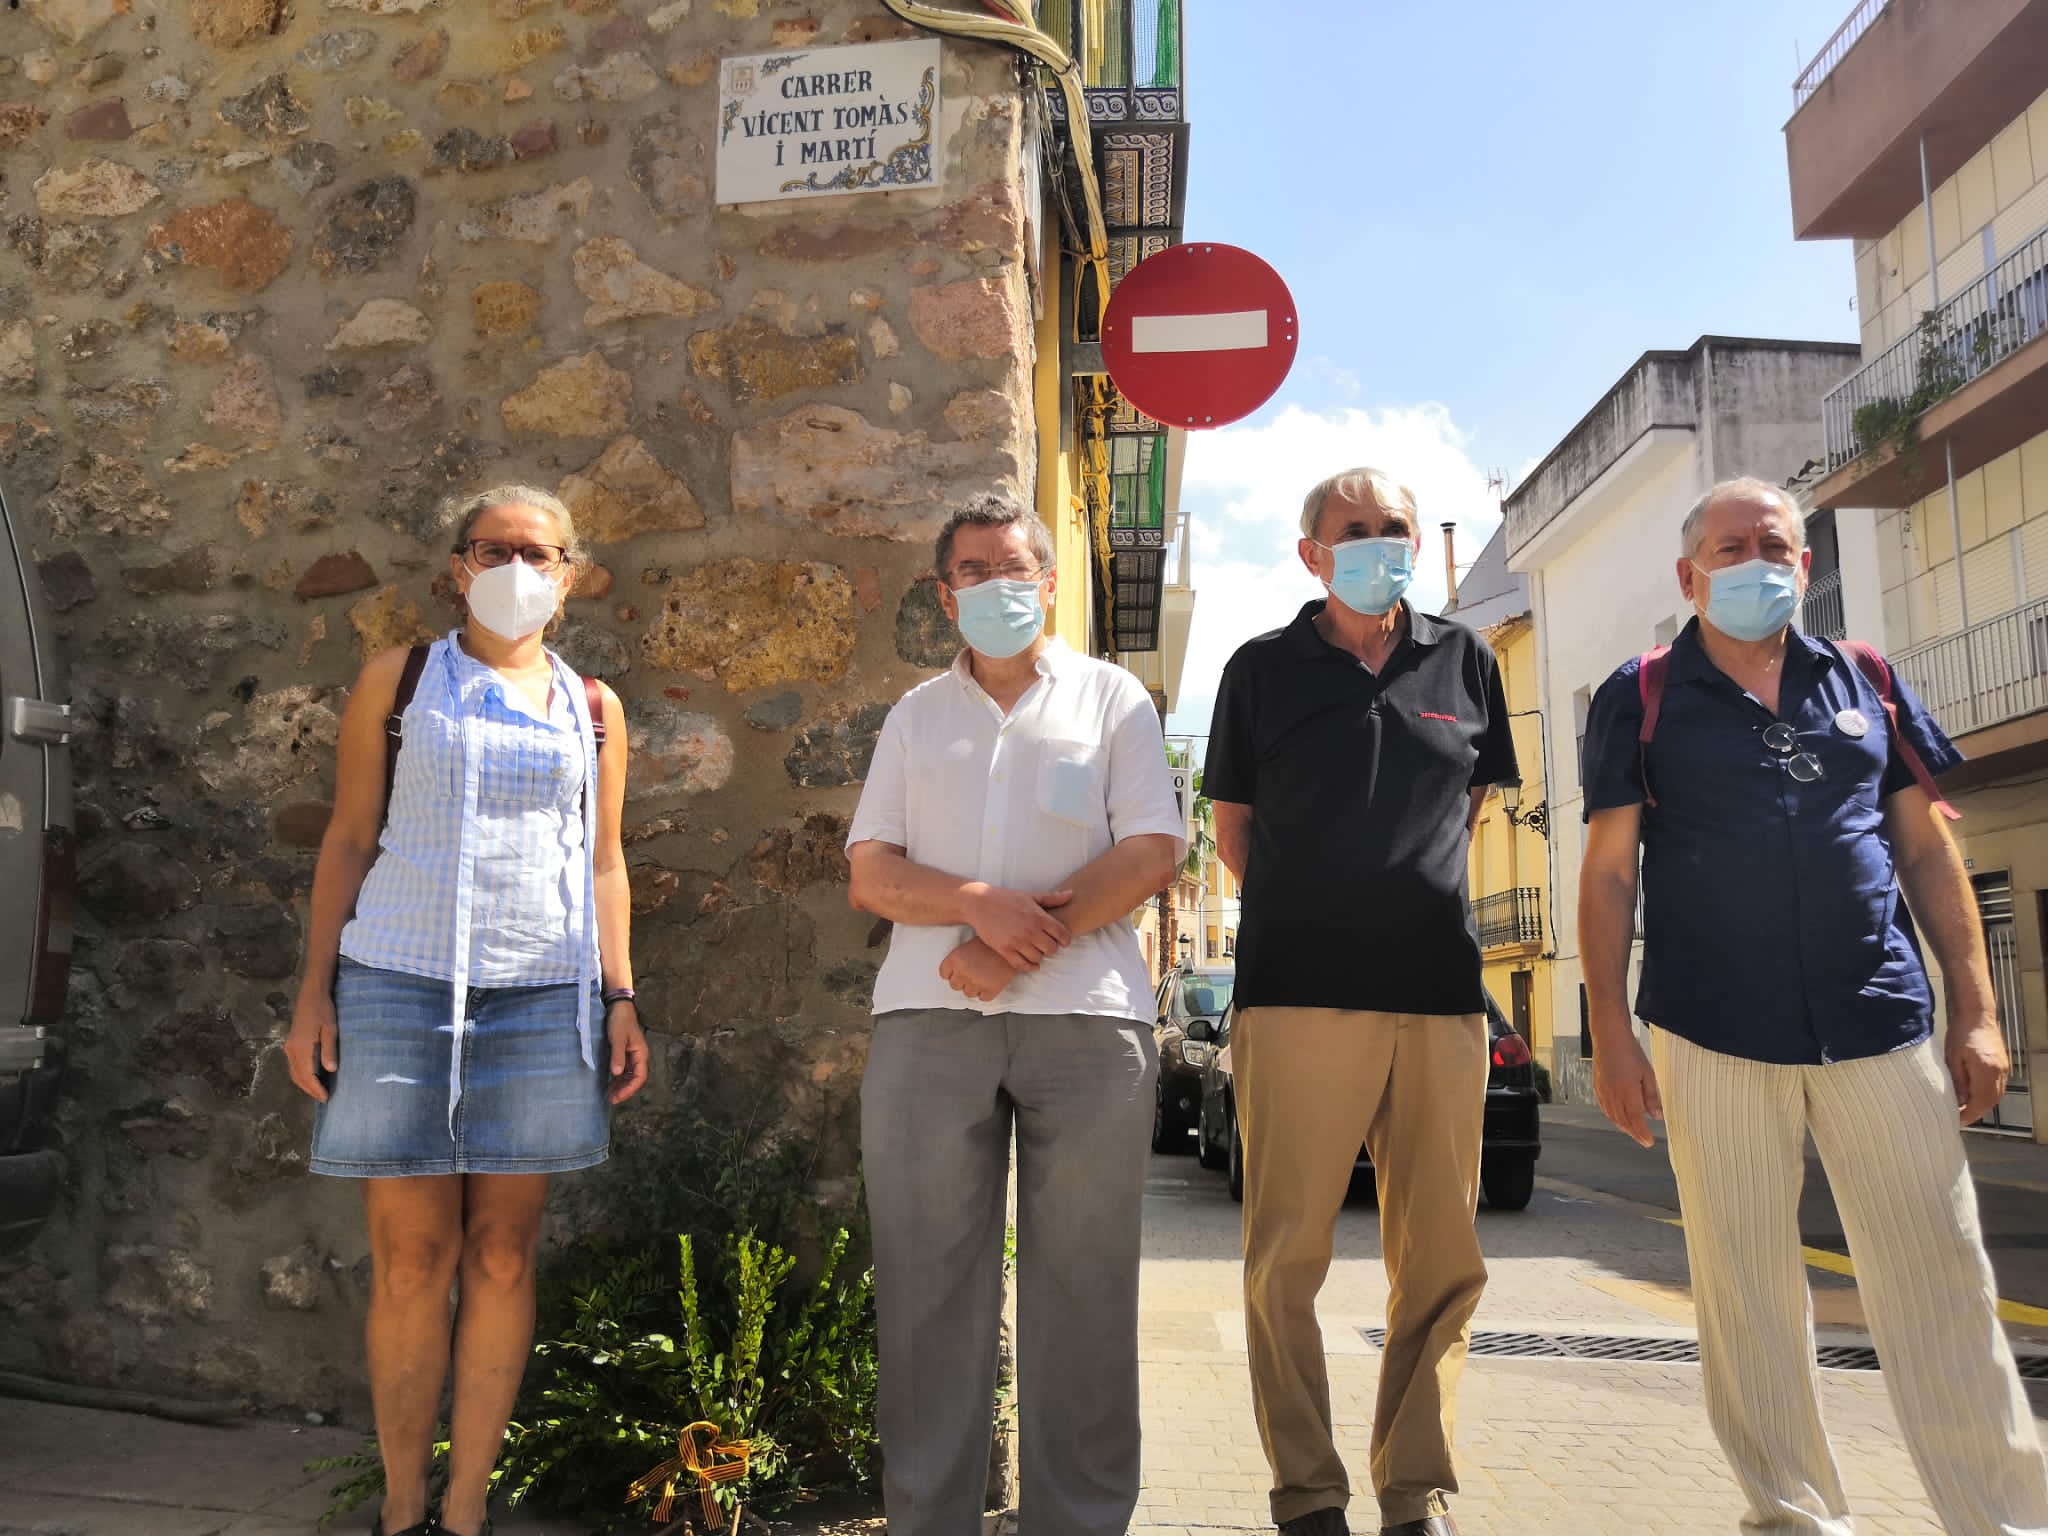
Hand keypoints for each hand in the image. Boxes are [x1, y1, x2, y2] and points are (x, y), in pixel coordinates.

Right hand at [285, 990, 338, 1102]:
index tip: (326, 1098)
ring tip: (319, 1091)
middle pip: (298, 1077)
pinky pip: (294, 1066)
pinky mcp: (291, 1044)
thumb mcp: (330, 1030)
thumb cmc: (323, 1011)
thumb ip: (329, 1050)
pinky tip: (312, 1077)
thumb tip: (330, 1070)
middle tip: (323, 1098)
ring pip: (294, 1072)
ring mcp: (289, 1047)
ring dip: (305, 1084)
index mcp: (301, 1048)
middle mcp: (291, 1050)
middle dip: (310, 1090)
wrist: (311, 995)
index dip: (316, 1088)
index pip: (307, 1075)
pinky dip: (302, 1075)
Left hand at [606, 1001, 649, 1104]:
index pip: (640, 1077)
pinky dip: (617, 1079)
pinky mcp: (624, 1053)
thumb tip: (617, 1074)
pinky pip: (624, 1070)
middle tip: (611, 1100)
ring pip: (629, 1076)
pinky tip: (609, 1083)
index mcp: (641, 1054)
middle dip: (625, 1090)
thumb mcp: (618, 1038)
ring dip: (621, 1086)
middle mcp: (638, 1057)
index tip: (617, 1097)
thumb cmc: (620, 1022)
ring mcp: (632, 1055)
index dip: (630, 1089)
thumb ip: (618, 1055)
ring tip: (609, 1095)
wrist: (618, 1007)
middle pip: (635, 1079)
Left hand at [939, 938, 1017, 1002]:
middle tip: (973, 973)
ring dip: (975, 987)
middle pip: (955, 985)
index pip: (944, 974)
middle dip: (963, 980)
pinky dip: (987, 992)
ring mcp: (976, 982)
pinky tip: (991, 982)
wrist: (1013, 944)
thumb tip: (952, 975)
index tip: (960, 970)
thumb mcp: (968, 946)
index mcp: (955, 959)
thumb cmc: (990, 943)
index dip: (952, 972)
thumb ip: (958, 960)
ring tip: (983, 977)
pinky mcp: (991, 990)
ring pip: (968, 993)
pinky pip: (983, 998)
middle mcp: (963, 972)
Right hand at [964, 884, 1073, 970]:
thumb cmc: (1006, 898)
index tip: (1062, 941)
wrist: (980, 903)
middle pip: (1051, 949)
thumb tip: (1071, 894)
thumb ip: (1052, 898)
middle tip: (1047, 945)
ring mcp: (1017, 942)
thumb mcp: (1030, 896)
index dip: (1065, 940)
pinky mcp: (1005, 950)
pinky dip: (1029, 966)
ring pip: (1038, 958)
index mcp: (1039, 917)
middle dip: (1051, 948)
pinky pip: (1022, 965)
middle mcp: (1030, 931)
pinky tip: (1031, 963)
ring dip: (1039, 957)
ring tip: (1037, 951)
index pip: (1062, 934)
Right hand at [1593, 1032, 1662, 1147]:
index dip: (1642, 1133)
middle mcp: (1613, 1094)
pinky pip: (1604, 1108)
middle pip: (1623, 1121)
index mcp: (1627, 1091)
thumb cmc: (1628, 1050)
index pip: (1635, 1119)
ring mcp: (1603, 1091)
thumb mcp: (1648, 1073)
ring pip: (1613, 1117)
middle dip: (1634, 1133)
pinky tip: (1618, 1118)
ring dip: (1624, 1127)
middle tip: (1643, 1139)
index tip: (1649, 1141)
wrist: (1609, 1037)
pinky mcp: (1597, 1087)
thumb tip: (1657, 1114)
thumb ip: (1652, 1096)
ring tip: (1633, 1131)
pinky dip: (1612, 1117)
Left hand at [1947, 1014, 2008, 1125]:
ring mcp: (2004, 1069)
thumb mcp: (1953, 1058)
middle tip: (1959, 1119)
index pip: (1980, 1102)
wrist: (1978, 1016)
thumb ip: (1958, 1081)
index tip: (1957, 1121)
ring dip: (1982, 1106)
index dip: (1969, 1114)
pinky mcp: (2004, 1066)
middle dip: (1975, 1113)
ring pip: (1996, 1097)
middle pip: (1990, 1102)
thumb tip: (1959, 1101)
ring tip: (1965, 1111)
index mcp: (1985, 1071)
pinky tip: (1975, 1097)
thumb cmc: (1961, 1033)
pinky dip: (1987, 1096)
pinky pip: (1998, 1088)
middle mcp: (1999, 1073)